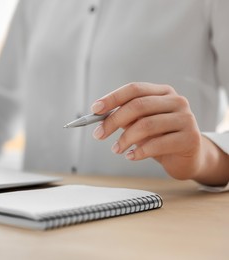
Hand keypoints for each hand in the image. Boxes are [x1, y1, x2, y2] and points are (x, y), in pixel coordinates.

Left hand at [91, 82, 228, 184]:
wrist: (188, 158)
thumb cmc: (160, 138)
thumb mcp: (140, 124)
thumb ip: (125, 118)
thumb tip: (98, 117)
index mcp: (163, 92)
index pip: (134, 89)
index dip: (113, 98)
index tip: (95, 109)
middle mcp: (176, 101)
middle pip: (138, 106)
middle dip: (113, 120)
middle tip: (99, 134)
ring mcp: (186, 118)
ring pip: (146, 125)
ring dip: (125, 139)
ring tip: (116, 149)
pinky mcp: (190, 138)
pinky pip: (158, 144)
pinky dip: (139, 152)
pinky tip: (131, 156)